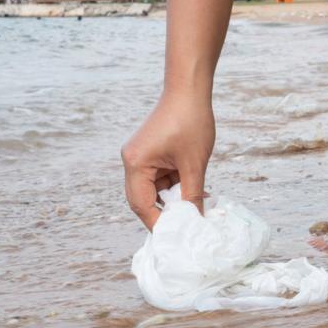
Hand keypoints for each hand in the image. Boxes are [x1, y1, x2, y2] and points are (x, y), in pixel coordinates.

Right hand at [122, 94, 214, 230]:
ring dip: (173, 198)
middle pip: (143, 199)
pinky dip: (174, 185)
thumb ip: (193, 195)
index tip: (176, 238)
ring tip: (196, 205)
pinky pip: (159, 177)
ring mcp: (140, 156)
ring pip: (154, 189)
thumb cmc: (191, 121)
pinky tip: (193, 189)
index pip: (142, 205)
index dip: (158, 224)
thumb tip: (196, 221)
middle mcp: (132, 160)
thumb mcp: (194, 164)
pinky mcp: (150, 152)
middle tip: (185, 227)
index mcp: (136, 163)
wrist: (190, 90)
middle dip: (165, 213)